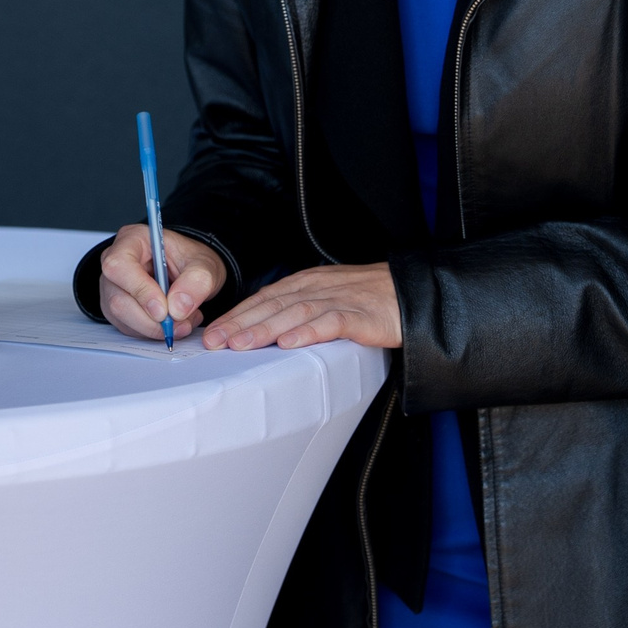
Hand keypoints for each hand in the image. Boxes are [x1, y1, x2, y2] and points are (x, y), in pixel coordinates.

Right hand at [96, 224, 227, 340]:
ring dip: (155, 329)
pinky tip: (172, 323)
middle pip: (118, 299)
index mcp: (132, 240)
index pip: (119, 265)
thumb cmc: (191, 260)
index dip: (140, 290)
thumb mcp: (204, 264)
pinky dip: (153, 332)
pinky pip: (129, 328)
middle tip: (181, 324)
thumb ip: (196, 281)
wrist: (190, 272)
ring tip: (183, 322)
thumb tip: (177, 308)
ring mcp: (113, 287)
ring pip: (122, 317)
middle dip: (151, 319)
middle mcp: (116, 263)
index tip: (164, 310)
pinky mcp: (117, 308)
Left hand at [201, 261, 401, 351]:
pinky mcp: (360, 315)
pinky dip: (308, 333)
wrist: (414, 293)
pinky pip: (330, 322)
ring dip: (265, 329)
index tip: (213, 332)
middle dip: (240, 324)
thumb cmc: (370, 299)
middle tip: (215, 341)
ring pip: (295, 312)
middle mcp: (318, 287)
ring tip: (241, 345)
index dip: (237, 315)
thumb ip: (299, 309)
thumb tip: (264, 328)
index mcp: (307, 283)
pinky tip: (289, 344)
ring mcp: (339, 300)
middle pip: (272, 305)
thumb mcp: (328, 298)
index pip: (264, 298)